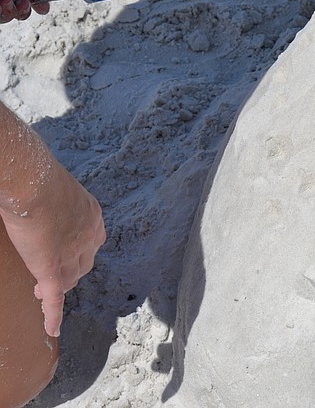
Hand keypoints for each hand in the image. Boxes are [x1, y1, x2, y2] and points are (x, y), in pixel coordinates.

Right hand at [0, 104, 104, 337]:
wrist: (32, 180)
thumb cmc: (37, 175)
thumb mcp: (54, 188)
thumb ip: (53, 201)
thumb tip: (38, 197)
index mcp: (92, 215)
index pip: (92, 242)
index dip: (80, 253)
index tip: (67, 256)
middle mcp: (89, 236)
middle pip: (83, 264)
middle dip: (70, 272)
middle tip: (52, 278)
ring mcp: (72, 253)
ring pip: (69, 280)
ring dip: (57, 288)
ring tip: (41, 293)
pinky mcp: (52, 267)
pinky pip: (55, 296)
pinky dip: (54, 314)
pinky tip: (53, 329)